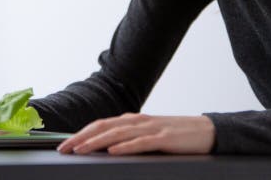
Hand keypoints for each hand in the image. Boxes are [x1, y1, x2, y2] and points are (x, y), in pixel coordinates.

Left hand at [56, 113, 215, 154]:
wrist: (206, 131)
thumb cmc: (175, 136)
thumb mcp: (148, 136)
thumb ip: (128, 139)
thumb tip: (105, 149)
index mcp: (131, 120)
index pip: (100, 125)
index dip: (80, 134)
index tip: (64, 144)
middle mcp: (137, 121)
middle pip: (103, 127)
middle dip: (81, 138)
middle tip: (64, 148)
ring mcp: (150, 128)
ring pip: (117, 134)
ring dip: (96, 142)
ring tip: (81, 150)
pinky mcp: (163, 138)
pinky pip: (140, 142)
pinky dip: (125, 146)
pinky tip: (113, 151)